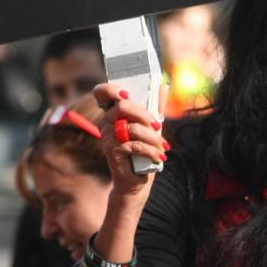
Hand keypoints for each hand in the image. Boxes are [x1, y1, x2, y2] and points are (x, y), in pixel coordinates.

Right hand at [92, 82, 168, 200]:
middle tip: (157, 126)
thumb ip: (156, 106)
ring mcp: (107, 137)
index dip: (112, 89)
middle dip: (145, 115)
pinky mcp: (113, 151)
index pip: (102, 92)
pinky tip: (159, 157)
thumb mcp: (151, 126)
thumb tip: (164, 85)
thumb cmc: (143, 151)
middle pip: (122, 106)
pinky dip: (152, 151)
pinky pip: (136, 145)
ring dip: (153, 138)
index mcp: (112, 112)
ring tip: (162, 146)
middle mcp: (106, 122)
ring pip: (133, 128)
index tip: (128, 94)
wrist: (136, 181)